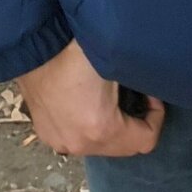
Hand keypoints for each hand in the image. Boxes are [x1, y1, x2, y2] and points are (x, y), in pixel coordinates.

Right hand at [16, 40, 164, 156]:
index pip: (146, 140)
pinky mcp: (47, 133)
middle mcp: (78, 144)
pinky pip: (80, 137)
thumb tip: (156, 82)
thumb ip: (140, 81)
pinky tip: (91, 99)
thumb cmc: (79, 48)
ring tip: (114, 94)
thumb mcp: (118, 63)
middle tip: (136, 92)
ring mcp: (59, 141)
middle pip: (123, 147)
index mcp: (100, 128)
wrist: (35, 43)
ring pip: (101, 144)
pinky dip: (92, 125)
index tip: (151, 93)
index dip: (156, 116)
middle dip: (136, 123)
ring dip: (114, 125)